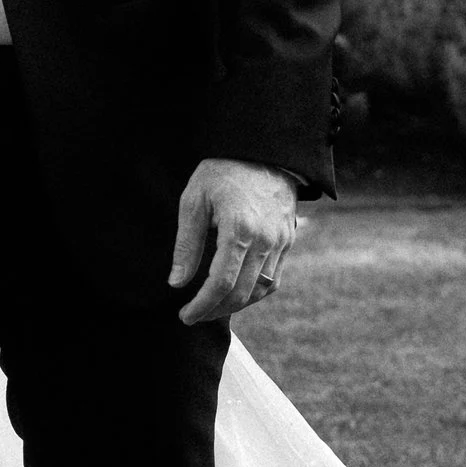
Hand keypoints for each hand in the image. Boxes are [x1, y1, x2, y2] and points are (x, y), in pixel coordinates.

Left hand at [168, 158, 299, 328]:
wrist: (263, 150)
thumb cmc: (222, 173)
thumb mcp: (194, 200)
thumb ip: (186, 244)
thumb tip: (177, 283)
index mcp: (239, 229)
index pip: (220, 283)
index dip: (202, 305)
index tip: (185, 316)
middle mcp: (265, 240)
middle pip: (241, 293)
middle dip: (215, 311)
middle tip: (193, 316)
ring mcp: (280, 241)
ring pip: (260, 290)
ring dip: (236, 305)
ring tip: (212, 307)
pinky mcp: (288, 240)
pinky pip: (274, 278)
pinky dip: (254, 293)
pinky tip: (236, 293)